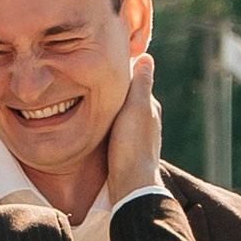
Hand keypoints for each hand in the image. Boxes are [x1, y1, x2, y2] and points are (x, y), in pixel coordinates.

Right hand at [103, 49, 163, 206]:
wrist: (130, 183)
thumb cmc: (132, 144)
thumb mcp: (136, 107)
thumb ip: (141, 83)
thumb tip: (146, 57)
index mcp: (150, 107)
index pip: (135, 81)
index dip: (120, 72)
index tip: (103, 62)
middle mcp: (147, 120)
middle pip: (127, 98)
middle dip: (114, 90)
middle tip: (91, 79)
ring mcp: (137, 136)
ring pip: (121, 114)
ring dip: (110, 107)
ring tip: (90, 100)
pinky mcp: (127, 149)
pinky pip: (116, 129)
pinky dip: (108, 122)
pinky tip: (96, 124)